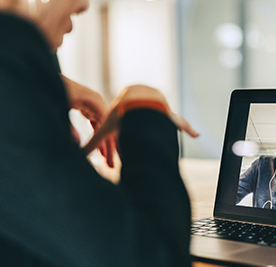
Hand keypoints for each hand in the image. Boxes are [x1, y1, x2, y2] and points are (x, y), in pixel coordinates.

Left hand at [62, 75, 115, 167]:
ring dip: (104, 144)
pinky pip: (96, 125)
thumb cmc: (53, 88)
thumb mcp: (61, 108)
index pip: (106, 123)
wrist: (43, 75)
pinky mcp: (87, 108)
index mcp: (94, 100)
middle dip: (109, 147)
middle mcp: (96, 102)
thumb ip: (69, 128)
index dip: (109, 140)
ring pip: (102, 128)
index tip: (112, 156)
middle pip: (106, 128)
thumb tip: (76, 147)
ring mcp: (92, 105)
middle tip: (112, 165)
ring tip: (107, 162)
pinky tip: (99, 152)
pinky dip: (97, 137)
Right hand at [83, 85, 198, 154]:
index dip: (124, 133)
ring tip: (167, 138)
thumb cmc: (122, 115)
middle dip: (143, 133)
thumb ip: (92, 144)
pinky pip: (181, 122)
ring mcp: (159, 110)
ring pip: (163, 121)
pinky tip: (196, 135)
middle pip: (144, 124)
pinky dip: (188, 128)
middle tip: (141, 141)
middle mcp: (146, 108)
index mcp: (129, 108)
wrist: (137, 102)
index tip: (123, 139)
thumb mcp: (105, 130)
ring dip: (164, 128)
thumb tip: (79, 156)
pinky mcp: (171, 116)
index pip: (126, 123)